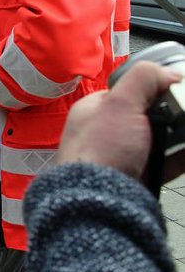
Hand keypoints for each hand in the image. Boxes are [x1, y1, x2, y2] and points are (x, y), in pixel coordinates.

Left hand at [56, 61, 182, 181]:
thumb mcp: (120, 103)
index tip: (178, 90)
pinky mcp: (137, 175)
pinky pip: (166, 162)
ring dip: (178, 134)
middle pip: (150, 115)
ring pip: (160, 139)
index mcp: (95, 109)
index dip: (156, 88)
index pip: (130, 90)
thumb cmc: (99, 150)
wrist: (97, 199)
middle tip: (183, 114)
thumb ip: (143, 80)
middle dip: (173, 114)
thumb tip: (168, 72)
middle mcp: (106, 131)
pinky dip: (180, 156)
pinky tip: (184, 154)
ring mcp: (122, 154)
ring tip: (181, 131)